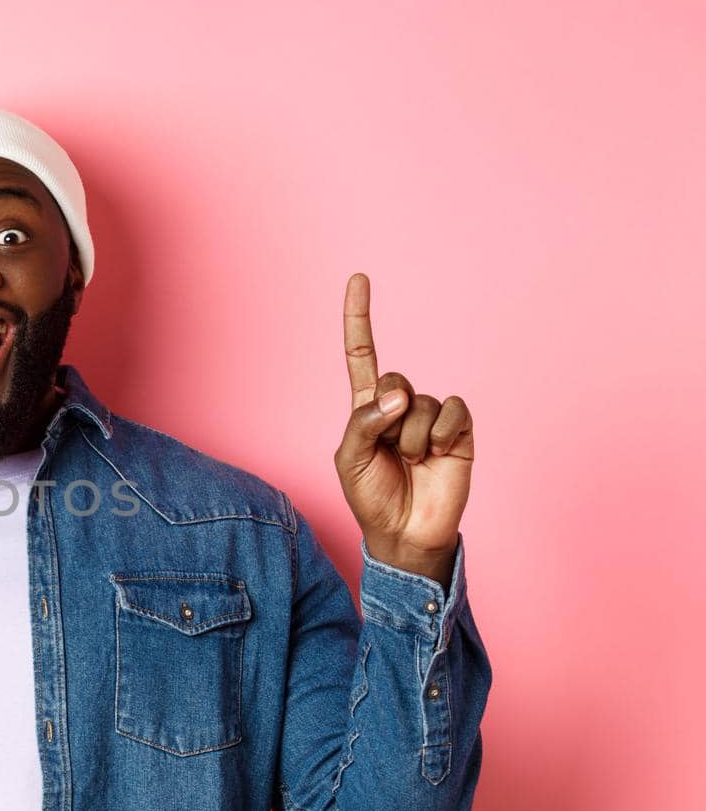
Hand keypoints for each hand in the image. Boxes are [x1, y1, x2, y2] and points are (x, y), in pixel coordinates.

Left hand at [333, 273, 473, 584]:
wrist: (405, 533)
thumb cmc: (371, 496)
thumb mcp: (350, 459)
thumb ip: (365, 422)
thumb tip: (400, 396)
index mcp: (367, 407)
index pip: (362, 354)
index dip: (359, 317)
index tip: (359, 277)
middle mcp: (400, 405)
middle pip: (395, 379)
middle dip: (388, 417)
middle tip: (390, 450)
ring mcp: (431, 417)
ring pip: (422, 402)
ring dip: (412, 437)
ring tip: (413, 461)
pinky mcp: (460, 430)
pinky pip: (452, 411)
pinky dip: (441, 434)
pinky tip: (438, 455)